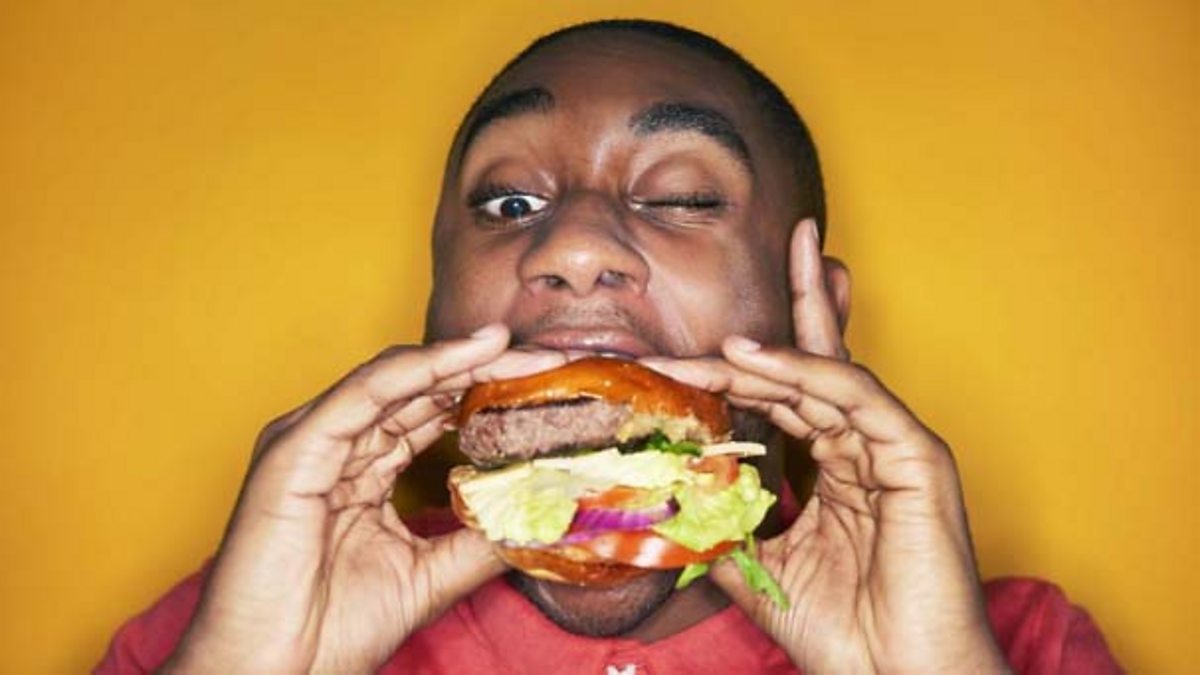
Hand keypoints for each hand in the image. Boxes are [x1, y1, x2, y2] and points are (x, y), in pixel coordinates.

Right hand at [165, 325, 566, 673]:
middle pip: (418, 389)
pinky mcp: (293, 451)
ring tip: (511, 346)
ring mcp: (310, 443)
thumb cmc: (329, 631)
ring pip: (394, 380)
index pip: (430, 414)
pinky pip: (363, 396)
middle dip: (483, 368)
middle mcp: (335, 446)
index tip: (544, 384)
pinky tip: (466, 357)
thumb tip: (542, 518)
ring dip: (457, 359)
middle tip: (544, 357)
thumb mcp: (430, 576)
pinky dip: (416, 370)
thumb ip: (480, 541)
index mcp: (360, 469)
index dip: (485, 393)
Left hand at [646, 220, 1006, 672]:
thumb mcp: (761, 571)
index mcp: (835, 467)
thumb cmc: (847, 634)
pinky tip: (752, 357)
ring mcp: (892, 447)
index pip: (781, 398)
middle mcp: (864, 446)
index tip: (670, 361)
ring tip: (716, 339)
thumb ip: (722, 528)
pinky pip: (856, 396)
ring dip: (768, 349)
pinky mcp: (917, 457)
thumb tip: (665, 500)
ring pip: (826, 374)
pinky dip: (804, 371)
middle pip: (809, 368)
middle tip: (756, 258)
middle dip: (774, 323)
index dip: (730, 373)